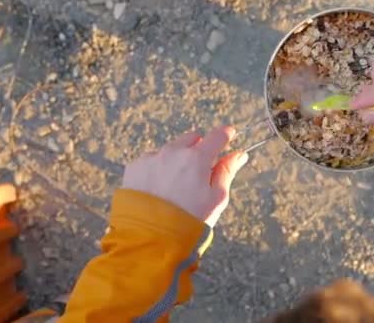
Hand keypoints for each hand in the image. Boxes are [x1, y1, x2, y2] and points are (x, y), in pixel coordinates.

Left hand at [122, 126, 247, 226]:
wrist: (150, 237)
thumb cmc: (189, 220)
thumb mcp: (216, 198)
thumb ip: (227, 172)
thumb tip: (239, 155)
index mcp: (197, 158)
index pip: (216, 137)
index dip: (225, 135)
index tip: (229, 135)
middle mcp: (173, 152)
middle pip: (192, 138)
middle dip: (199, 148)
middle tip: (201, 170)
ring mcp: (151, 158)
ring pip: (170, 149)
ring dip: (177, 158)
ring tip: (177, 185)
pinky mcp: (134, 167)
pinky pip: (151, 160)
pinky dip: (157, 168)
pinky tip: (159, 189)